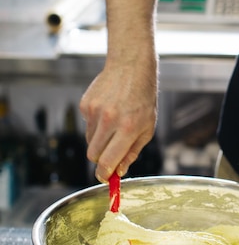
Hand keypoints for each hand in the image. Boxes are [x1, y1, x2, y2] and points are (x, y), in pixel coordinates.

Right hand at [79, 57, 157, 182]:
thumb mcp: (147, 128)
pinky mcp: (85, 104)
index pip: (108, 161)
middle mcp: (109, 120)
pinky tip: (108, 110)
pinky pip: (87, 125)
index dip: (104, 174)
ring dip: (99, 140)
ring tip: (114, 124)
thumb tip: (118, 171)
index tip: (105, 178)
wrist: (131, 67)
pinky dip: (95, 124)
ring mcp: (95, 111)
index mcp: (127, 129)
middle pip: (93, 155)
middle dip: (101, 159)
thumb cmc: (143, 99)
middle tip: (110, 154)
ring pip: (89, 141)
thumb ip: (132, 152)